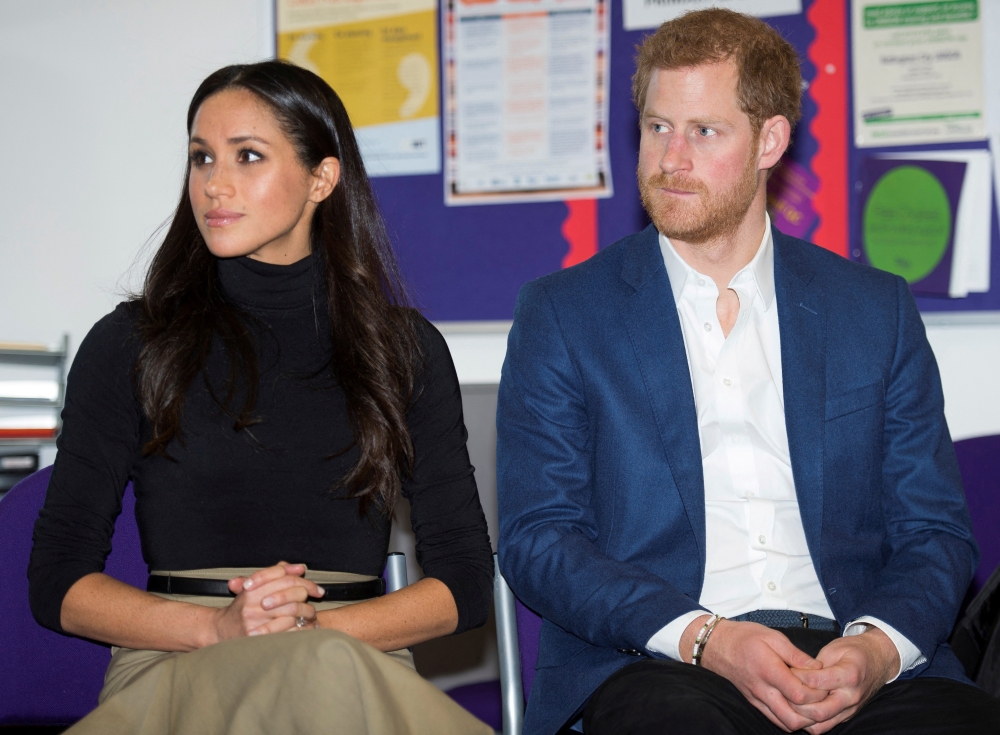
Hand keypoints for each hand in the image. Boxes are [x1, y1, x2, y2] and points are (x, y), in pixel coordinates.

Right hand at [210, 562, 323, 641]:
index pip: (282, 575)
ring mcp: (255, 621)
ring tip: (311, 615)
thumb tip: (300, 568)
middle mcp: (252, 603)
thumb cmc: (242, 608)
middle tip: (314, 601)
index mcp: (251, 588)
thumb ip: (275, 574)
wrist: (221, 632)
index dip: (304, 579)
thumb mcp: (254, 587)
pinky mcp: (259, 638)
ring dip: (307, 612)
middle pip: (291, 592)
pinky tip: (307, 627)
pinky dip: (302, 629)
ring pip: (293, 611)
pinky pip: (289, 631)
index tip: (317, 589)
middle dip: (307, 595)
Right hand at [686, 617, 828, 731]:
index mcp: (769, 670)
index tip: (825, 684)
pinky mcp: (754, 703)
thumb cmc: (744, 637)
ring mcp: (757, 699)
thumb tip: (818, 667)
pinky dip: (791, 719)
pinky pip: (776, 719)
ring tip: (813, 704)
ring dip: (803, 720)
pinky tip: (799, 707)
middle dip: (814, 714)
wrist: (716, 645)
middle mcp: (762, 690)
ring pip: (785, 723)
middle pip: (793, 718)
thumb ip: (796, 654)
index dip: (817, 694)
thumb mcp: (772, 636)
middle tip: (823, 700)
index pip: (799, 694)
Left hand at [789, 627, 898, 733]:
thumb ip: (815, 664)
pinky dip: (809, 721)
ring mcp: (850, 710)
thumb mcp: (834, 648)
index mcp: (849, 675)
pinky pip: (825, 726)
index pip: (815, 683)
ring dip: (801, 717)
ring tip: (788, 701)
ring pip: (821, 725)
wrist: (878, 661)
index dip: (796, 677)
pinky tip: (798, 709)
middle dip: (795, 703)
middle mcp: (851, 697)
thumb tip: (793, 674)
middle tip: (782, 690)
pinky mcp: (846, 716)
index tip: (785, 670)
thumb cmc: (853, 651)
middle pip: (818, 711)